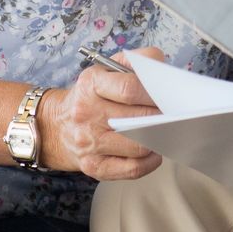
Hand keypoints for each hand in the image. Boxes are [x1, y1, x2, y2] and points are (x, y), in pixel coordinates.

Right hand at [39, 46, 164, 180]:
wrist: (56, 125)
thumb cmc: (93, 95)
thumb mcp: (108, 68)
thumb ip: (139, 62)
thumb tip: (165, 73)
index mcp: (91, 84)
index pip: (130, 88)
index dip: (156, 93)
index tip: (171, 96)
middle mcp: (86, 113)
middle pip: (137, 119)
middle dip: (162, 117)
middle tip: (175, 115)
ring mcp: (88, 143)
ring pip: (138, 146)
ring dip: (158, 139)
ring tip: (165, 131)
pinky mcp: (93, 166)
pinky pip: (131, 169)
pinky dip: (149, 162)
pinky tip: (153, 151)